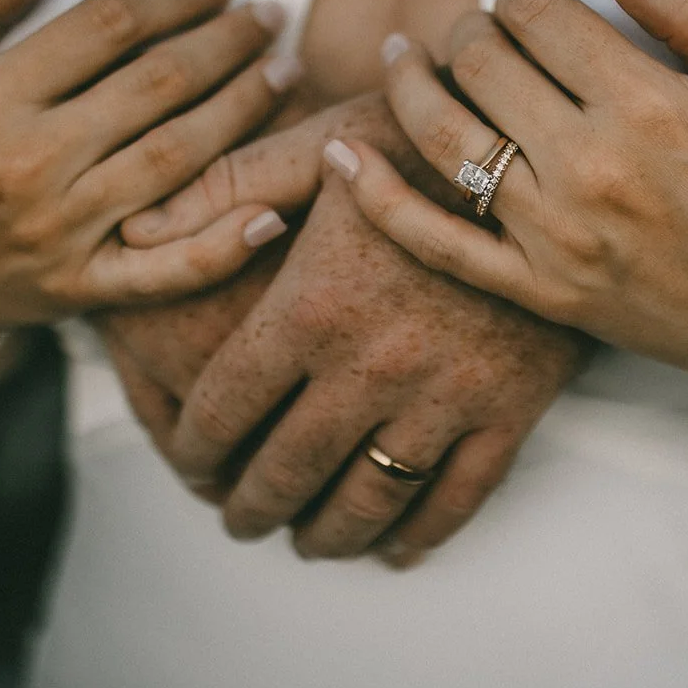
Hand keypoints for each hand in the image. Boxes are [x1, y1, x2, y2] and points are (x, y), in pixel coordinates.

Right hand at [0, 0, 297, 342]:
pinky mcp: (85, 287)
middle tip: (270, 13)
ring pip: (178, 158)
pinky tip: (274, 212)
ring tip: (285, 70)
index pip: (108, 25)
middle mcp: (30, 164)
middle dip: (227, 41)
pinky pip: (168, 270)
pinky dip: (224, 245)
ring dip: (243, 109)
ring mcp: (63, 231)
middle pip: (157, 85)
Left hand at [120, 93, 588, 561]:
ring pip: (369, 500)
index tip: (191, 464)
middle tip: (237, 519)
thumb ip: (228, 185)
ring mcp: (446, 394)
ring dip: (327, 535)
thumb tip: (138, 233)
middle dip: (251, 506)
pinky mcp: (511, 407)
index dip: (196, 448)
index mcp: (312, 306)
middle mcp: (371, 364)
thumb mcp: (322, 142)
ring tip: (306, 542)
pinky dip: (420, 535)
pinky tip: (395, 548)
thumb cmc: (425, 140)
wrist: (549, 155)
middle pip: (288, 470)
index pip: (226, 408)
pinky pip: (457, 497)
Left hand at [325, 0, 687, 400]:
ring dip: (412, 82)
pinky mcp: (540, 291)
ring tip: (405, 58)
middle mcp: (589, 165)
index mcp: (646, 102)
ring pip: (444, 134)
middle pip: (481, 61)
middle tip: (482, 33)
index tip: (532, 3)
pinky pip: (435, 240)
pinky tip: (341, 152)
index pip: (538, 13)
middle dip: (471, 28)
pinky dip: (376, 195)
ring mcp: (556, 235)